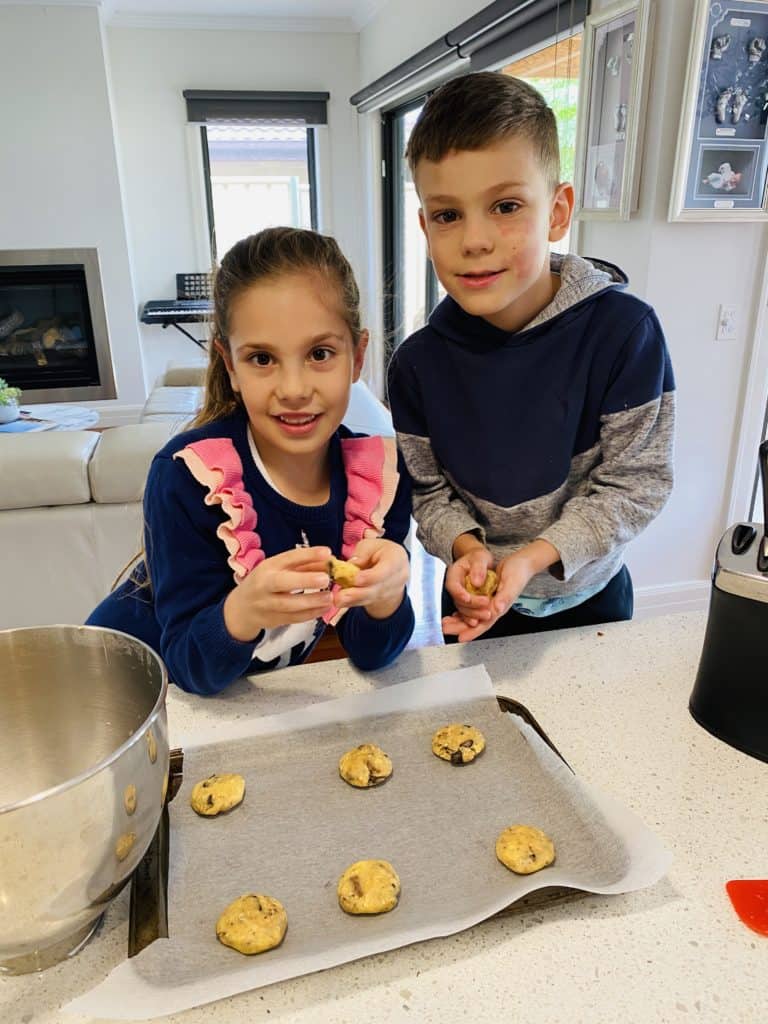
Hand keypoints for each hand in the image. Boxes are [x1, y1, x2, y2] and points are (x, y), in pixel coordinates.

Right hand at [223, 546, 332, 641]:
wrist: (241, 608)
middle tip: (325, 579)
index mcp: (268, 566)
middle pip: (282, 582)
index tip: (327, 553)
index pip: (288, 558)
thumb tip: (329, 562)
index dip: (308, 555)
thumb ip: (304, 565)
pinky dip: (310, 614)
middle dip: (305, 580)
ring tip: (330, 597)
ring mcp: (267, 604)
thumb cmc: (265, 582)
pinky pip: (293, 618)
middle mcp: (265, 584)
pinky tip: (324, 608)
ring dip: (311, 602)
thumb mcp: (279, 568)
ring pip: (289, 604)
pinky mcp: (272, 620)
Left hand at [333, 538, 408, 619]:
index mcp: (397, 558)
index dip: (371, 576)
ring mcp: (392, 591)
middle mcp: (398, 577)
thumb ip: (362, 553)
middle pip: (378, 588)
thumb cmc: (379, 552)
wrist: (390, 567)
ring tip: (338, 600)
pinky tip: (341, 603)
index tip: (355, 579)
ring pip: (372, 597)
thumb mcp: (371, 544)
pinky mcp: (382, 599)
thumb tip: (352, 564)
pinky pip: (367, 602)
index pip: (386, 569)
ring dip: (353, 600)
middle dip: (358, 593)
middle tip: (341, 596)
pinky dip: (353, 603)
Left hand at [442, 540, 559, 642]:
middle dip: (460, 627)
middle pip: (476, 622)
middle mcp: (494, 607)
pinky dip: (463, 611)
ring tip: (446, 623)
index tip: (461, 637)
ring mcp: (490, 603)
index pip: (485, 623)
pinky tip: (455, 614)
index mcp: (500, 607)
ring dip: (459, 621)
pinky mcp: (486, 596)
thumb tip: (497, 609)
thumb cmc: (519, 572)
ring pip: (472, 616)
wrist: (522, 563)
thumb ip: (505, 597)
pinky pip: (473, 607)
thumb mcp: (512, 583)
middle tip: (445, 629)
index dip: (473, 631)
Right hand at [444, 543, 494, 629]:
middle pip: (458, 600)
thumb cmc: (478, 558)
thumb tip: (476, 582)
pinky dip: (473, 617)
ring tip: (486, 615)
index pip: (453, 586)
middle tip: (485, 606)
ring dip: (474, 615)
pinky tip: (480, 622)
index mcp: (453, 574)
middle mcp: (455, 586)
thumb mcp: (480, 558)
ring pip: (463, 609)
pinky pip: (467, 612)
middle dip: (471, 606)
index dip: (460, 593)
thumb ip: (478, 568)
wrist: (480, 562)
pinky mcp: (466, 602)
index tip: (468, 598)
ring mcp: (459, 596)